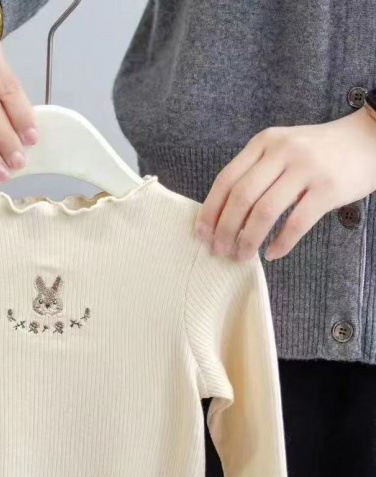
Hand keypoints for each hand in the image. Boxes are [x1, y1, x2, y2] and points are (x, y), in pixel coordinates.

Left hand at [195, 107, 375, 261]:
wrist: (370, 138)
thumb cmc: (318, 152)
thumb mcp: (281, 149)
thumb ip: (254, 173)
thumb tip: (222, 216)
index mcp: (263, 142)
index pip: (225, 180)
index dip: (210, 211)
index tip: (201, 234)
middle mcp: (282, 152)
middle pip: (240, 198)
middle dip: (225, 230)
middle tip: (219, 251)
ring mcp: (306, 169)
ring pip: (264, 212)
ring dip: (248, 240)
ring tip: (242, 256)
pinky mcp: (328, 188)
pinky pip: (296, 223)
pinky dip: (280, 243)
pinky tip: (272, 253)